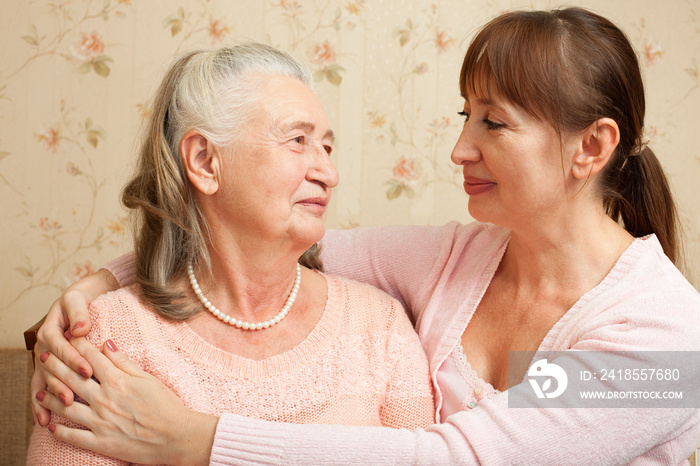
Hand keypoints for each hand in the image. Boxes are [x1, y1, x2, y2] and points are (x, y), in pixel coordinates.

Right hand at [31, 269, 120, 425]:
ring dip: (51, 397)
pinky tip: (44, 420)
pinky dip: (41, 404)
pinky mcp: (48, 369)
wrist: (78, 301)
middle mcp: (44, 346)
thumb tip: (80, 329)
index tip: (88, 370)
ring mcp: (44, 360)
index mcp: (50, 330)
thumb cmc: (79, 300)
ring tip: (60, 411)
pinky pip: (41, 387)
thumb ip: (78, 313)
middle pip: (50, 368)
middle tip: (72, 399)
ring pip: (45, 380)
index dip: (72, 359)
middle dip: (61, 384)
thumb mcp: (77, 299)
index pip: (60, 347)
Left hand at [35, 337, 216, 465]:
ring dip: (49, 398)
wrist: (177, 436)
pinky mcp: (101, 442)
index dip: (76, 345)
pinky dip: (59, 431)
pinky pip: (73, 436)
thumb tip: (106, 343)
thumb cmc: (167, 406)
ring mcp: (100, 422)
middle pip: (72, 378)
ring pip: (66, 407)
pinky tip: (50, 426)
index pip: (90, 358)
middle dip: (55, 365)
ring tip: (39, 393)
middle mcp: (104, 399)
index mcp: (117, 381)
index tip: (66, 337)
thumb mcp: (148, 378)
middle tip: (42, 357)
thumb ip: (124, 362)